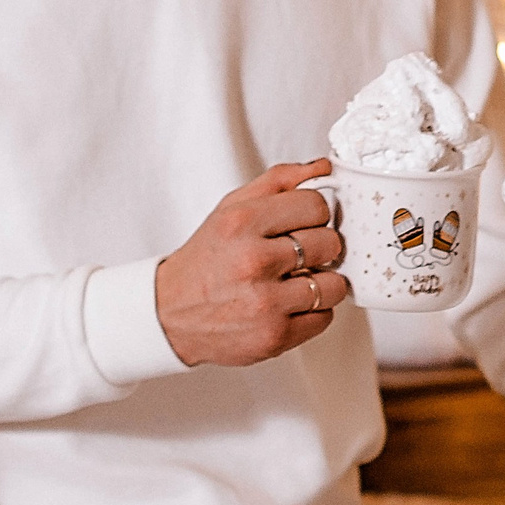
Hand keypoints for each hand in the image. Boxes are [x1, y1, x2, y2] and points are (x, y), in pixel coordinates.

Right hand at [155, 161, 349, 366]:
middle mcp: (253, 261)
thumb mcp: (232, 208)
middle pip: (330, 244)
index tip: (305, 224)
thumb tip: (324, 167)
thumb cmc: (208, 259)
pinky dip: (313, 312)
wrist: (171, 313)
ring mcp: (265, 302)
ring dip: (321, 283)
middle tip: (300, 254)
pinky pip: (325, 318)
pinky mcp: (274, 336)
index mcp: (242, 222)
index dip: (316, 215)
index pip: (316, 205)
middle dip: (321, 248)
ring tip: (296, 281)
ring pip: (334, 285)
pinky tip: (289, 304)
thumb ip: (279, 181)